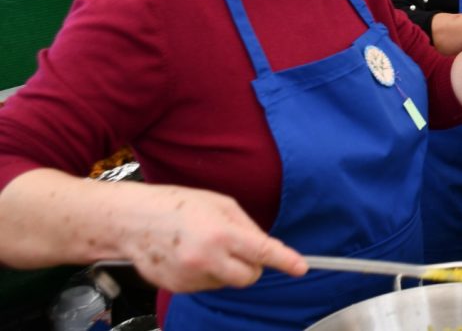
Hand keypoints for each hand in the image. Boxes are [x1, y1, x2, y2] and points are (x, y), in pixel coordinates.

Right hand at [115, 183, 306, 292]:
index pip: (262, 252)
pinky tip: (191, 255)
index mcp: (221, 234)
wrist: (131, 220)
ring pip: (227, 282)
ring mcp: (191, 277)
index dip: (285, 261)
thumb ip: (246, 227)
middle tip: (240, 248)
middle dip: (252, 266)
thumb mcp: (220, 203)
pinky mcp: (179, 288)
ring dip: (226, 268)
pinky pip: (207, 284)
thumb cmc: (174, 205)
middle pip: (250, 277)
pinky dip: (207, 273)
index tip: (300, 268)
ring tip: (205, 245)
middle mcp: (207, 259)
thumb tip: (265, 246)